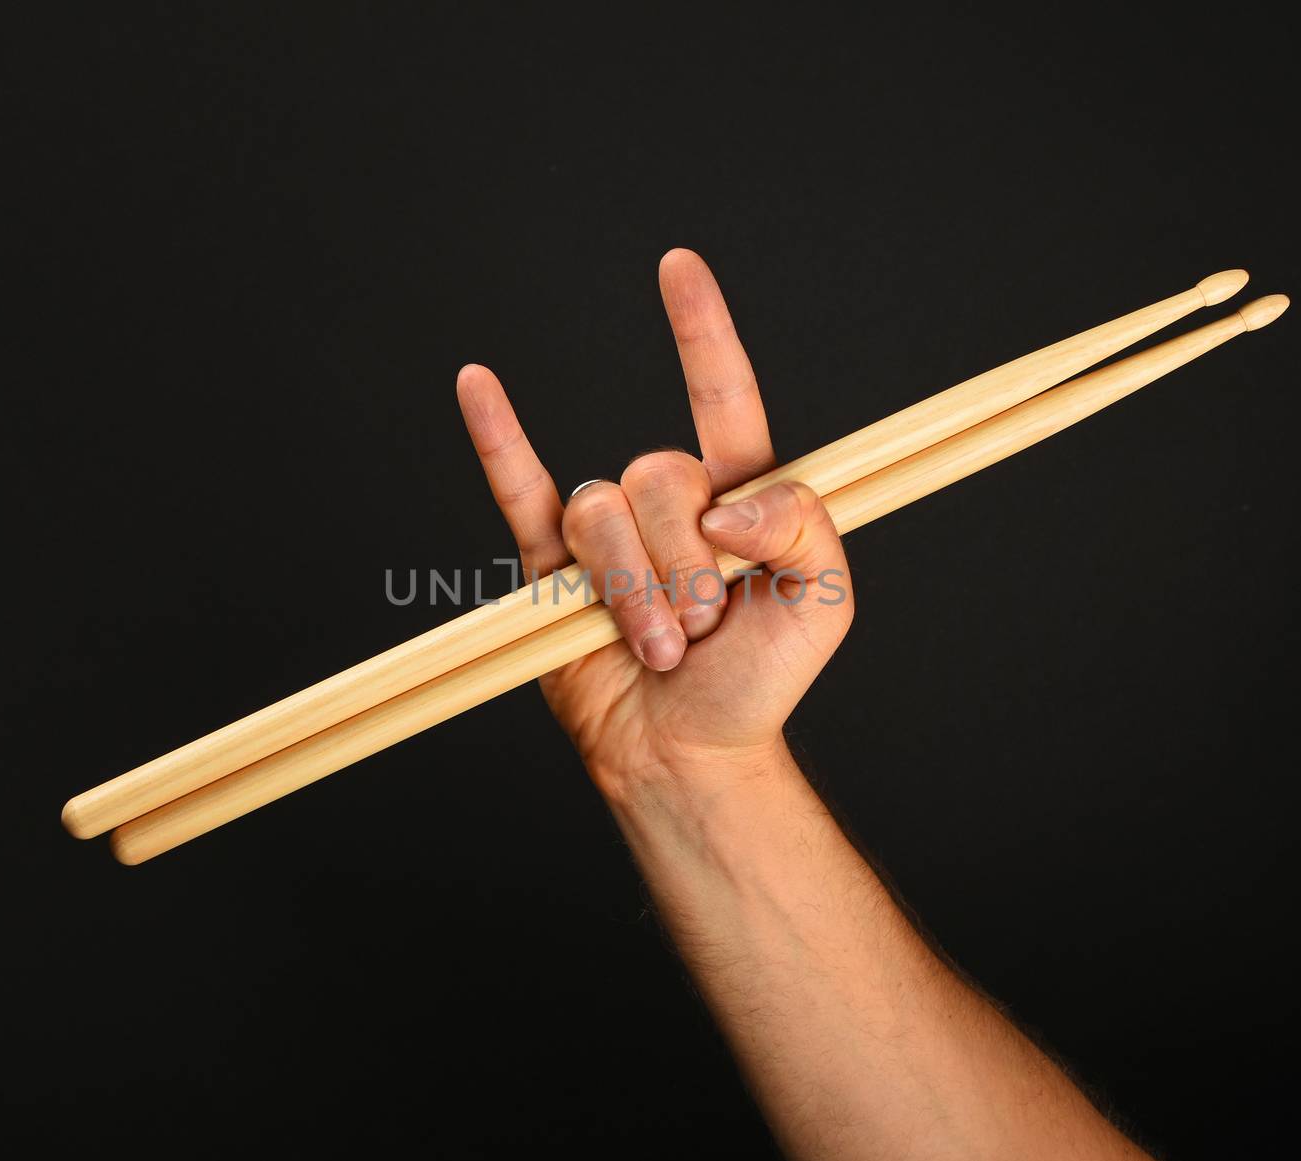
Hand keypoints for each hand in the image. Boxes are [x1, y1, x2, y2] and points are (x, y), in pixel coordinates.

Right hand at [455, 250, 853, 800]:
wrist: (689, 753)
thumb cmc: (761, 681)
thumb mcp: (823, 599)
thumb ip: (802, 525)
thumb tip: (723, 504)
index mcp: (735, 494)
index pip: (722, 395)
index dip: (701, 331)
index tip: (677, 267)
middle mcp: (670, 503)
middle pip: (658, 473)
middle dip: (685, 565)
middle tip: (705, 627)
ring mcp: (609, 534)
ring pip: (602, 511)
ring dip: (634, 593)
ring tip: (659, 647)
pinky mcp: (552, 567)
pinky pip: (519, 492)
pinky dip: (496, 439)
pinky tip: (477, 384)